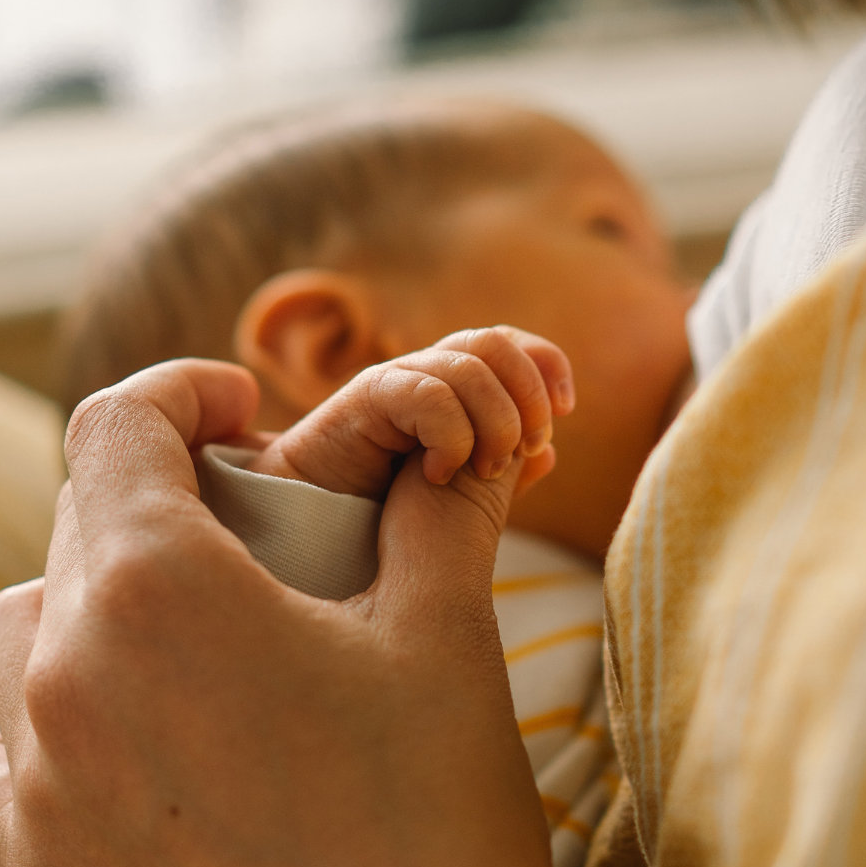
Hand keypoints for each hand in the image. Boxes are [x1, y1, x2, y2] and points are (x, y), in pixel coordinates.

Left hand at [0, 360, 604, 866]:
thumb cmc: (444, 819)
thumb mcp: (447, 631)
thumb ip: (431, 508)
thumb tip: (447, 439)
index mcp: (157, 586)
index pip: (116, 426)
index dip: (181, 391)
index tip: (240, 411)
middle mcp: (66, 674)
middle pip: (75, 524)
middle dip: (160, 500)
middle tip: (251, 532)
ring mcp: (39, 784)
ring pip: (17, 634)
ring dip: (87, 604)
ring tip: (180, 633)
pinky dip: (31, 728)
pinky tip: (112, 742)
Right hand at [249, 326, 573, 498]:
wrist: (303, 522)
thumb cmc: (379, 509)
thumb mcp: (457, 496)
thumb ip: (499, 474)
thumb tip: (550, 455)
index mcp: (454, 387)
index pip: (513, 345)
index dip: (547, 367)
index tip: (562, 413)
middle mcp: (426, 374)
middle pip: (498, 344)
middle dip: (527, 396)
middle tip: (524, 450)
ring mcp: (395, 382)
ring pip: (469, 365)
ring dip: (495, 421)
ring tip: (480, 470)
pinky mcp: (364, 399)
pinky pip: (427, 393)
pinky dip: (451, 436)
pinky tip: (440, 474)